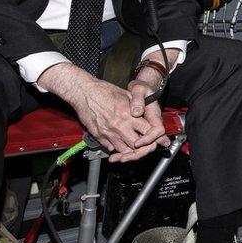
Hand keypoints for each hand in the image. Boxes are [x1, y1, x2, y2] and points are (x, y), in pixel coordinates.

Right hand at [38, 63, 160, 162]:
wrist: (84, 92)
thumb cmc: (105, 91)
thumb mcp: (128, 96)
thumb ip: (140, 108)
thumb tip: (149, 119)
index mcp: (129, 115)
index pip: (149, 132)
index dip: (155, 138)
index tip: (157, 140)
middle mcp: (120, 126)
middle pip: (137, 146)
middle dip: (143, 148)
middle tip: (145, 146)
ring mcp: (108, 132)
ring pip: (124, 150)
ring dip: (130, 151)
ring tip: (133, 147)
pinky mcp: (98, 135)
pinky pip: (110, 147)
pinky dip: (117, 148)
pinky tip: (119, 144)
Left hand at [123, 77, 171, 161]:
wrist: (139, 88)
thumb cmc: (140, 88)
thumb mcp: (140, 89)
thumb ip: (138, 99)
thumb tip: (136, 112)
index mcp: (153, 114)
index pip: (157, 131)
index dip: (148, 139)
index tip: (137, 143)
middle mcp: (150, 123)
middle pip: (150, 144)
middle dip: (137, 153)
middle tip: (123, 158)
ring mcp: (144, 128)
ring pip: (141, 147)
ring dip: (129, 155)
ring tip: (115, 158)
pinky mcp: (138, 131)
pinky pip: (133, 144)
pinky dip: (124, 151)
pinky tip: (114, 154)